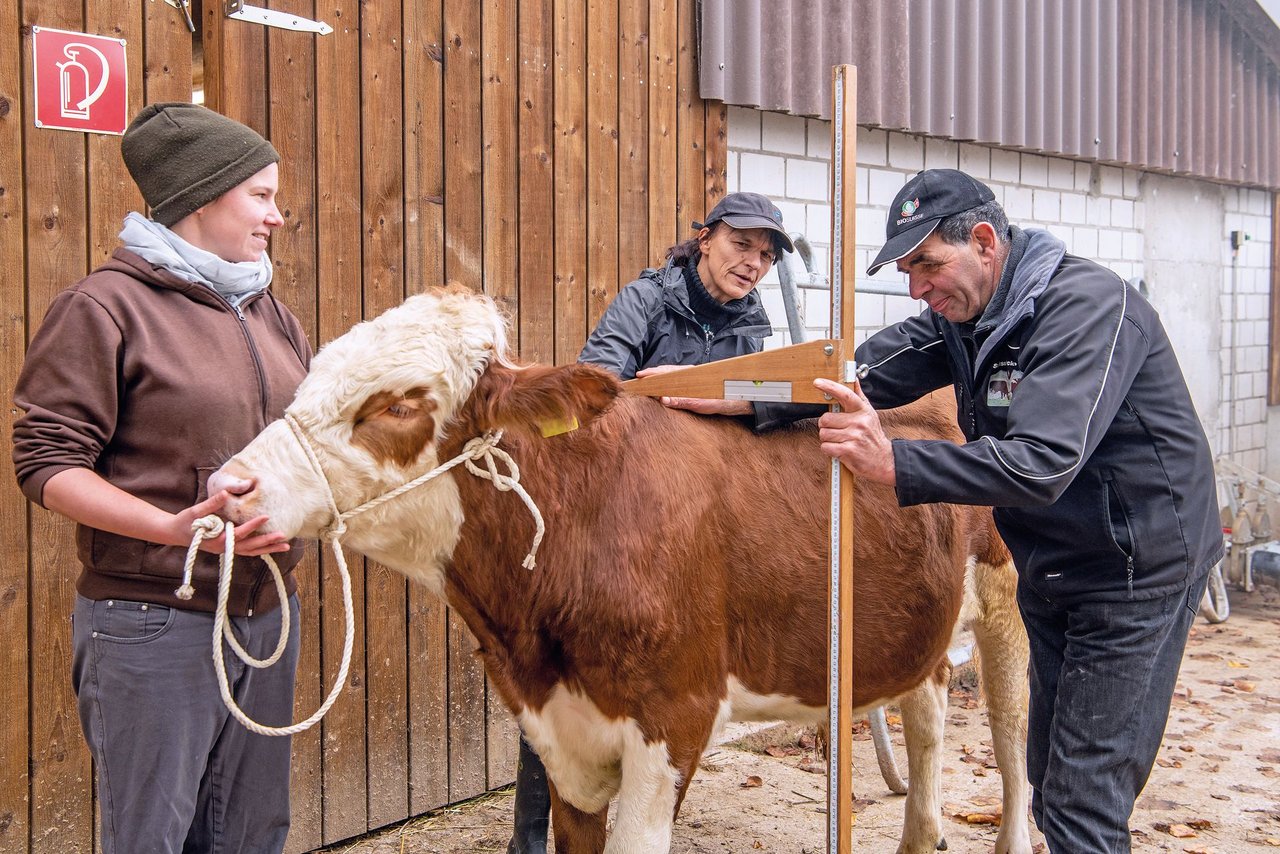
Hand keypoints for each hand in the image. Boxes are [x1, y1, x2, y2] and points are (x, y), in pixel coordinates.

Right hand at [172, 490, 291, 556]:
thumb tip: (227, 493)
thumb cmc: (185, 522)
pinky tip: (273, 545)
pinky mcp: (228, 548)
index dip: (252, 526)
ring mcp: (227, 550)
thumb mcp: (195, 511)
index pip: (238, 534)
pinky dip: (261, 549)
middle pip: (249, 547)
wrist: (175, 533)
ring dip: (268, 549)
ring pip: (251, 552)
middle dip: (267, 542)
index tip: (266, 516)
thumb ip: (212, 503)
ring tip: (286, 545)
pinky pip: (248, 550)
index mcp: (216, 540)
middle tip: (284, 536)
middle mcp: (224, 548)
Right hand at [635, 365, 753, 415]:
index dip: (653, 374)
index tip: (640, 376)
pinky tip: (667, 384)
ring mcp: (696, 376)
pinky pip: (680, 377)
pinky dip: (670, 379)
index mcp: (691, 376)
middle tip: (640, 378)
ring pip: (674, 373)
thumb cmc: (724, 401)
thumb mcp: (703, 404)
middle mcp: (693, 373)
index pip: (667, 372)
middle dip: (654, 374)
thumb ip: (684, 401)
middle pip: (669, 371)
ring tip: (649, 380)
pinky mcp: (699, 381)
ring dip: (661, 376)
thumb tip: (664, 399)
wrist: (742, 398)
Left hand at [814, 379, 895, 485]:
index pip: (845, 394)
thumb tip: (853, 378)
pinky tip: (839, 449)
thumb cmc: (872, 436)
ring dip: (828, 439)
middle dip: (826, 427)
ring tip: (840, 441)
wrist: (884, 460)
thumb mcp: (869, 414)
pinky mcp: (849, 450)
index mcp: (862, 411)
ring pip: (824, 434)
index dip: (830, 387)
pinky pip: (826, 447)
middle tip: (836, 430)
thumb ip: (859, 396)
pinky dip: (829, 450)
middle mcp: (859, 422)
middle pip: (825, 419)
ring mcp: (854, 436)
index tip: (817, 382)